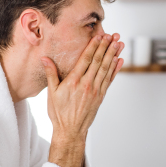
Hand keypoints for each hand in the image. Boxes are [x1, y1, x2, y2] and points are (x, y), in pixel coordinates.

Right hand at [41, 33, 123, 166]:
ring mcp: (96, 90)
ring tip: (119, 43)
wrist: (71, 131)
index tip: (99, 36)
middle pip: (99, 61)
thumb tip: (45, 59)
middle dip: (106, 47)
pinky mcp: (100, 96)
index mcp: (74, 81)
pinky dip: (115, 69)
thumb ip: (51, 74)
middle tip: (113, 35)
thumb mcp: (52, 93)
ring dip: (113, 54)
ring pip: (106, 69)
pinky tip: (120, 60)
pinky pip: (110, 79)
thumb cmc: (59, 113)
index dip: (94, 46)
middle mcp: (87, 84)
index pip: (86, 59)